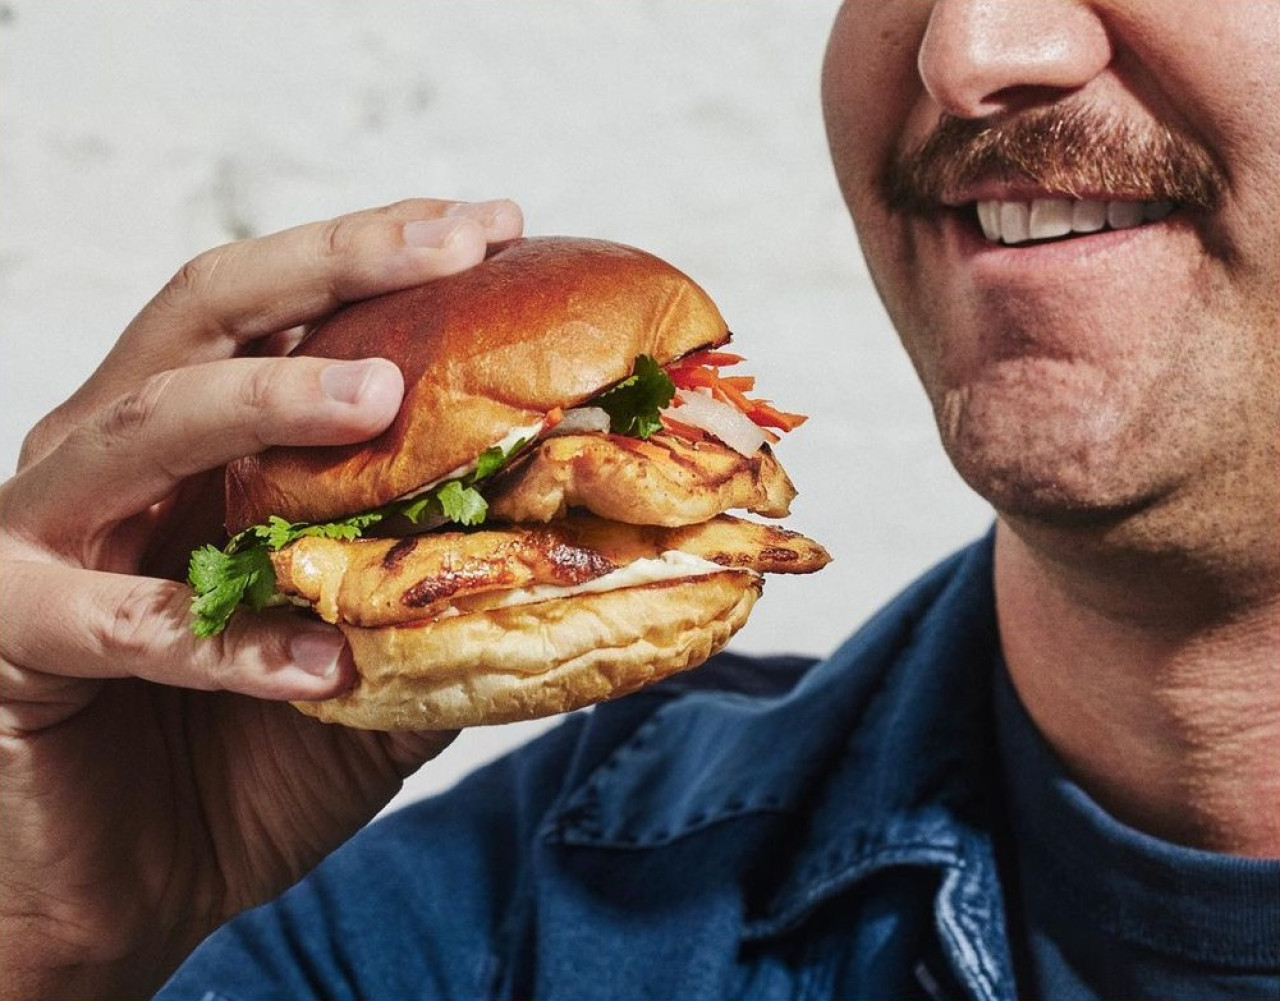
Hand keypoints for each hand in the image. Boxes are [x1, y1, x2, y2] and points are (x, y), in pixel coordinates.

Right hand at [0, 198, 522, 997]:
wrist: (125, 891)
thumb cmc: (242, 762)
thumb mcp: (373, 666)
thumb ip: (439, 600)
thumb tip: (572, 558)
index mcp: (200, 445)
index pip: (284, 308)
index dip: (379, 254)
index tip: (494, 226)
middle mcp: (116, 458)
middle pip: (208, 310)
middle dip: (332, 264)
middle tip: (453, 244)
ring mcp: (46, 534)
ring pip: (142, 425)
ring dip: (261, 401)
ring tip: (377, 399)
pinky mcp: (11, 633)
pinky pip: (119, 624)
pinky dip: (222, 641)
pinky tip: (320, 662)